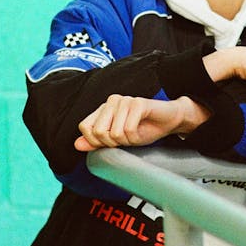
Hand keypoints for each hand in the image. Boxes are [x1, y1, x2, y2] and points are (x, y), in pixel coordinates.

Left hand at [74, 94, 208, 151]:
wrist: (169, 122)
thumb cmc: (144, 129)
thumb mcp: (117, 139)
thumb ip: (97, 141)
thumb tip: (76, 144)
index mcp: (103, 108)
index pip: (85, 127)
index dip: (96, 141)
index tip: (112, 142)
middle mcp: (111, 101)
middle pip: (99, 132)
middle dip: (113, 143)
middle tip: (126, 138)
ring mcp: (125, 100)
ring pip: (115, 133)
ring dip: (127, 141)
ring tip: (135, 133)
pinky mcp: (138, 103)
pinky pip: (129, 129)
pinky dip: (136, 137)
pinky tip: (142, 130)